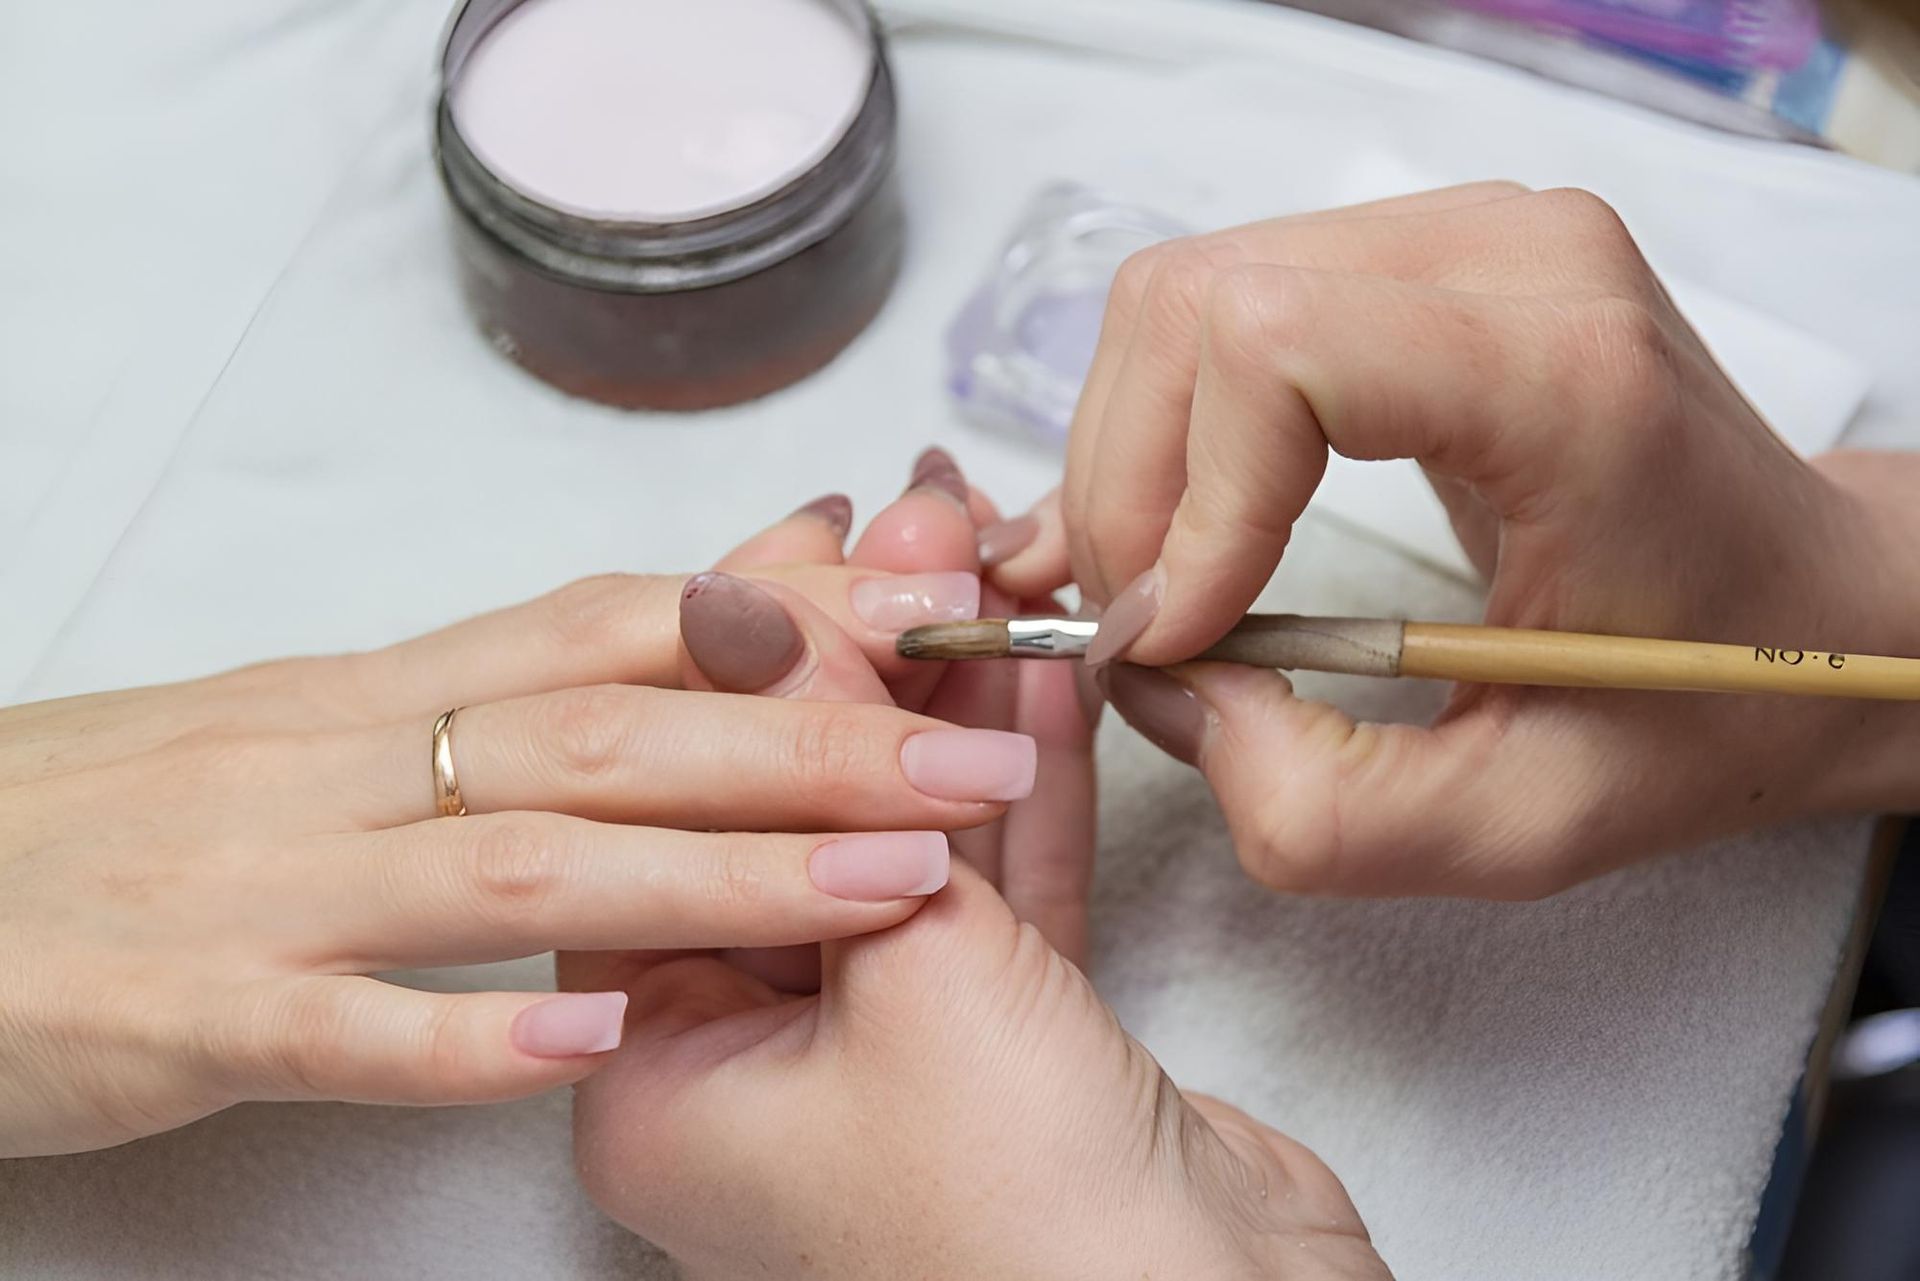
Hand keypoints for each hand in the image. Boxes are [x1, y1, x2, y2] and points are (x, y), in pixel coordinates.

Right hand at [0, 496, 1032, 1156]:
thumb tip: (709, 602)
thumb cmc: (154, 806)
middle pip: (615, 733)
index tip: (948, 604)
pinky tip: (598, 1042)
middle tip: (983, 755)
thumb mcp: (340, 716)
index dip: (797, 614)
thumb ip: (523, 676)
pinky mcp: (185, 1010)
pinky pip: (338, 1023)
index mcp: (394, 691)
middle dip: (816, 742)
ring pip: (520, 862)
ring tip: (885, 888)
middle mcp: (350, 764)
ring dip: (716, 873)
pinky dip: (471, 1031)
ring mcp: (272, 886)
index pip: (625, 626)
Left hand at [573, 522, 1384, 1276]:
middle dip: (857, 666)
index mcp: (655, 1078)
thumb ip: (835, 774)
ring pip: (904, 838)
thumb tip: (768, 607)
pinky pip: (994, 890)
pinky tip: (1039, 670)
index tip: (806, 547)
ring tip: (984, 562)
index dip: (741, 666)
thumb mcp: (905, 967)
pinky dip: (1020, 783)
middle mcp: (751, 1069)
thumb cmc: (1021, 1230)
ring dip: (948, 705)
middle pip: (785, 812)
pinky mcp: (1003, 1050)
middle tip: (909, 534)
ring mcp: (882, 1058)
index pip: (666, 817)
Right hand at [1045, 181, 1919, 897]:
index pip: (1280, 350)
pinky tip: (1172, 529)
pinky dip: (1165, 424)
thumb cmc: (1696, 703)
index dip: (1186, 502)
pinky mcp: (1418, 250)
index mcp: (1569, 381)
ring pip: (1182, 300)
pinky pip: (1220, 305)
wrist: (1810, 609)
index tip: (1186, 640)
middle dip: (1128, 491)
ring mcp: (1463, 232)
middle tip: (1150, 635)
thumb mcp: (1521, 828)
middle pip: (1197, 309)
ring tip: (1165, 592)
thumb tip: (1164, 689)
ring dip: (1133, 459)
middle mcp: (1513, 257)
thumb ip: (1322, 810)